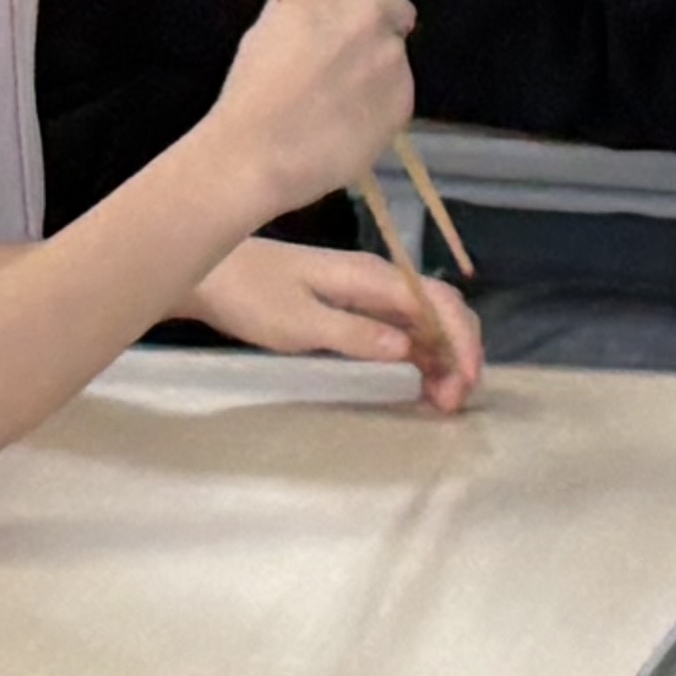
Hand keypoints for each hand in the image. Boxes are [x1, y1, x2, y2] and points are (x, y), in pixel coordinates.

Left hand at [185, 235, 481, 412]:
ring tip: (440, 401)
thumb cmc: (248, 296)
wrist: (211, 274)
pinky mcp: (354, 306)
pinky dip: (419, 355)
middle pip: (440, 310)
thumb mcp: (297, 323)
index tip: (464, 382)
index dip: (460, 341)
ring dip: (442, 358)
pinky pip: (402, 328)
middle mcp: (378, 280)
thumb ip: (353, 335)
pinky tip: (420, 383)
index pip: (435, 303)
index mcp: (370, 277)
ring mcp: (367, 292)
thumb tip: (406, 349)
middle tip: (451, 402)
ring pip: (425, 322)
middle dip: (459, 352)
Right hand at [197, 0, 417, 223]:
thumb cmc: (250, 93)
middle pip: (396, 9)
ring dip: (378, 71)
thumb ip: (303, 10)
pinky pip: (397, 95)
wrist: (261, 153)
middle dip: (380, 29)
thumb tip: (321, 9)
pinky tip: (348, 126)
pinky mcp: (404, 99)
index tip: (344, 16)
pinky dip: (380, 106)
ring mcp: (391, 58)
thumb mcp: (266, 31)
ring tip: (340, 105)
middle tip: (352, 61)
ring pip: (395, 57)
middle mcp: (366, 16)